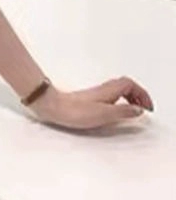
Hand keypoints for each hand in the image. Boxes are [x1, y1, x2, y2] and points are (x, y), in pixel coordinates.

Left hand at [30, 76, 153, 129]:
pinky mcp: (87, 98)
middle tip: (143, 107)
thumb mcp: (104, 114)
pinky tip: (114, 110)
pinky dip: (118, 100)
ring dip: (128, 97)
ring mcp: (94, 93)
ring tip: (132, 110)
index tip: (148, 107)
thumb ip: (123, 112)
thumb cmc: (73, 111)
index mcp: (109, 90)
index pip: (131, 85)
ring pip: (117, 89)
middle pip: (126, 85)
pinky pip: (110, 94)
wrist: (51, 106)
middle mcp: (102, 89)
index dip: (142, 94)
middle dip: (137, 94)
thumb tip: (138, 109)